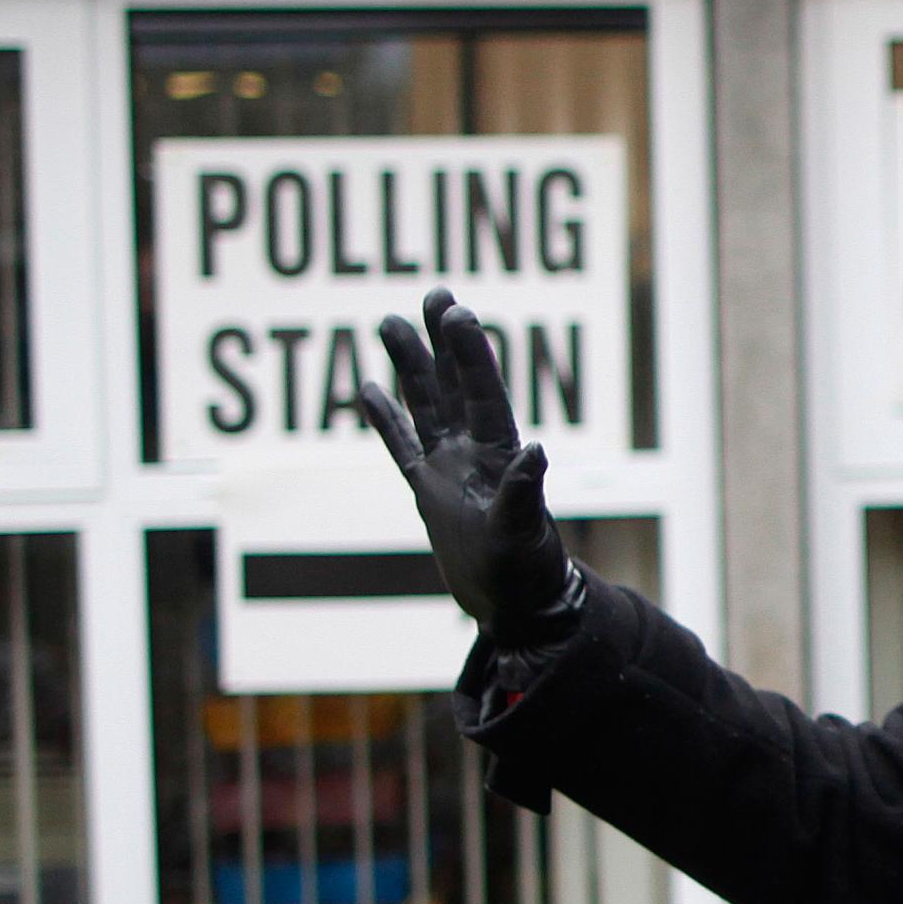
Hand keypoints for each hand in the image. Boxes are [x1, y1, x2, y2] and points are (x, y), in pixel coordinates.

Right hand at [360, 287, 583, 649]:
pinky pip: (403, 448)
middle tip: (435, 293)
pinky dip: (387, 422)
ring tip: (390, 323)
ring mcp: (451, 471)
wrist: (516, 610)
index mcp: (501, 459)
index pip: (482, 396)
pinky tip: (367, 389)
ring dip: (411, 368)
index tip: (457, 313)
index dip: (471, 355)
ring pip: (426, 408)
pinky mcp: (430, 493)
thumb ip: (525, 495)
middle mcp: (476, 456)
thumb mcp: (524, 538)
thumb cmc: (528, 577)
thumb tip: (534, 449)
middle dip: (444, 342)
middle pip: (455, 387)